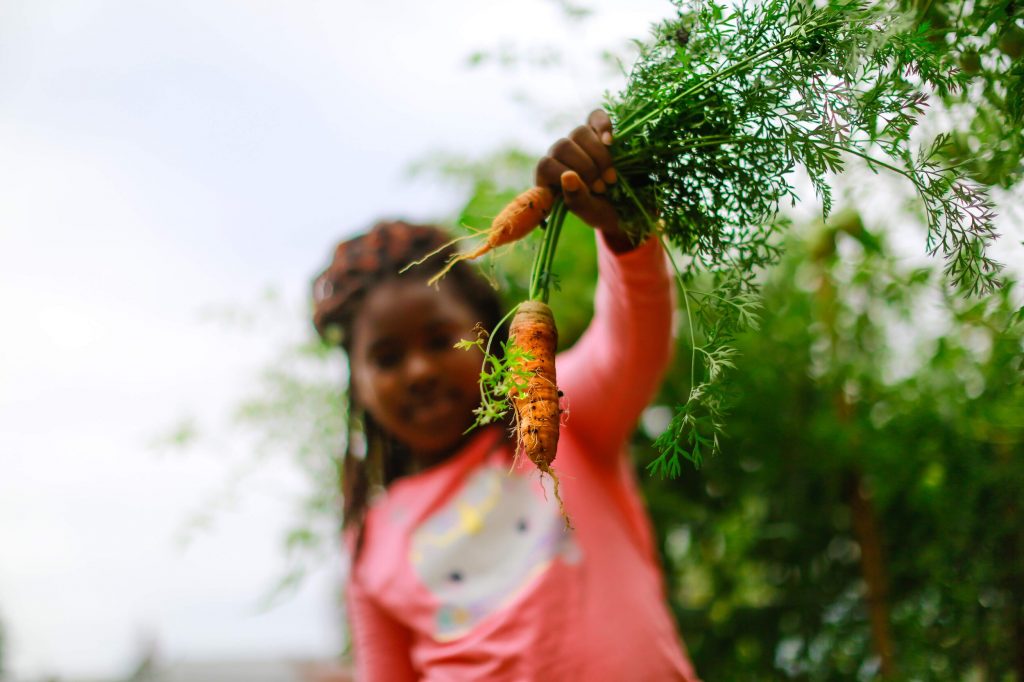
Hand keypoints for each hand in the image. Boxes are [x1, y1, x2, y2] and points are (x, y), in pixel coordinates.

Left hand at [535, 109, 635, 252]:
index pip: (546, 165)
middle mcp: (558, 156)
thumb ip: (576, 198)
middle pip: (563, 146)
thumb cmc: (599, 212)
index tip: (591, 190)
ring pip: (580, 132)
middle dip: (587, 168)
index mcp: (547, 177)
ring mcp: (576, 141)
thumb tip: (568, 175)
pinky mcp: (596, 131)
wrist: (622, 206)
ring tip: (611, 178)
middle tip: (602, 188)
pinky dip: (604, 126)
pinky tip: (610, 142)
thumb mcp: (588, 212)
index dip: (567, 175)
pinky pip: (595, 117)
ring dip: (599, 156)